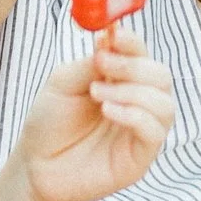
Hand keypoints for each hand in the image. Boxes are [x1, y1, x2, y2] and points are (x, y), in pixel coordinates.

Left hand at [18, 38, 175, 200]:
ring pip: (164, 103)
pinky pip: (155, 131)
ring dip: (132, 91)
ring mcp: (142, 130)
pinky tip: (108, 110)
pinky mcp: (140, 157)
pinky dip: (135, 115)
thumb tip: (110, 37)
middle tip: (102, 64)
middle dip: (133, 66)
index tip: (114, 35)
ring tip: (97, 93)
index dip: (132, 42)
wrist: (36, 165)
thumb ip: (91, 63)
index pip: (141, 54)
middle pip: (161, 76)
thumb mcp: (64, 83)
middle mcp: (137, 102)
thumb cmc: (50, 122)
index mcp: (121, 80)